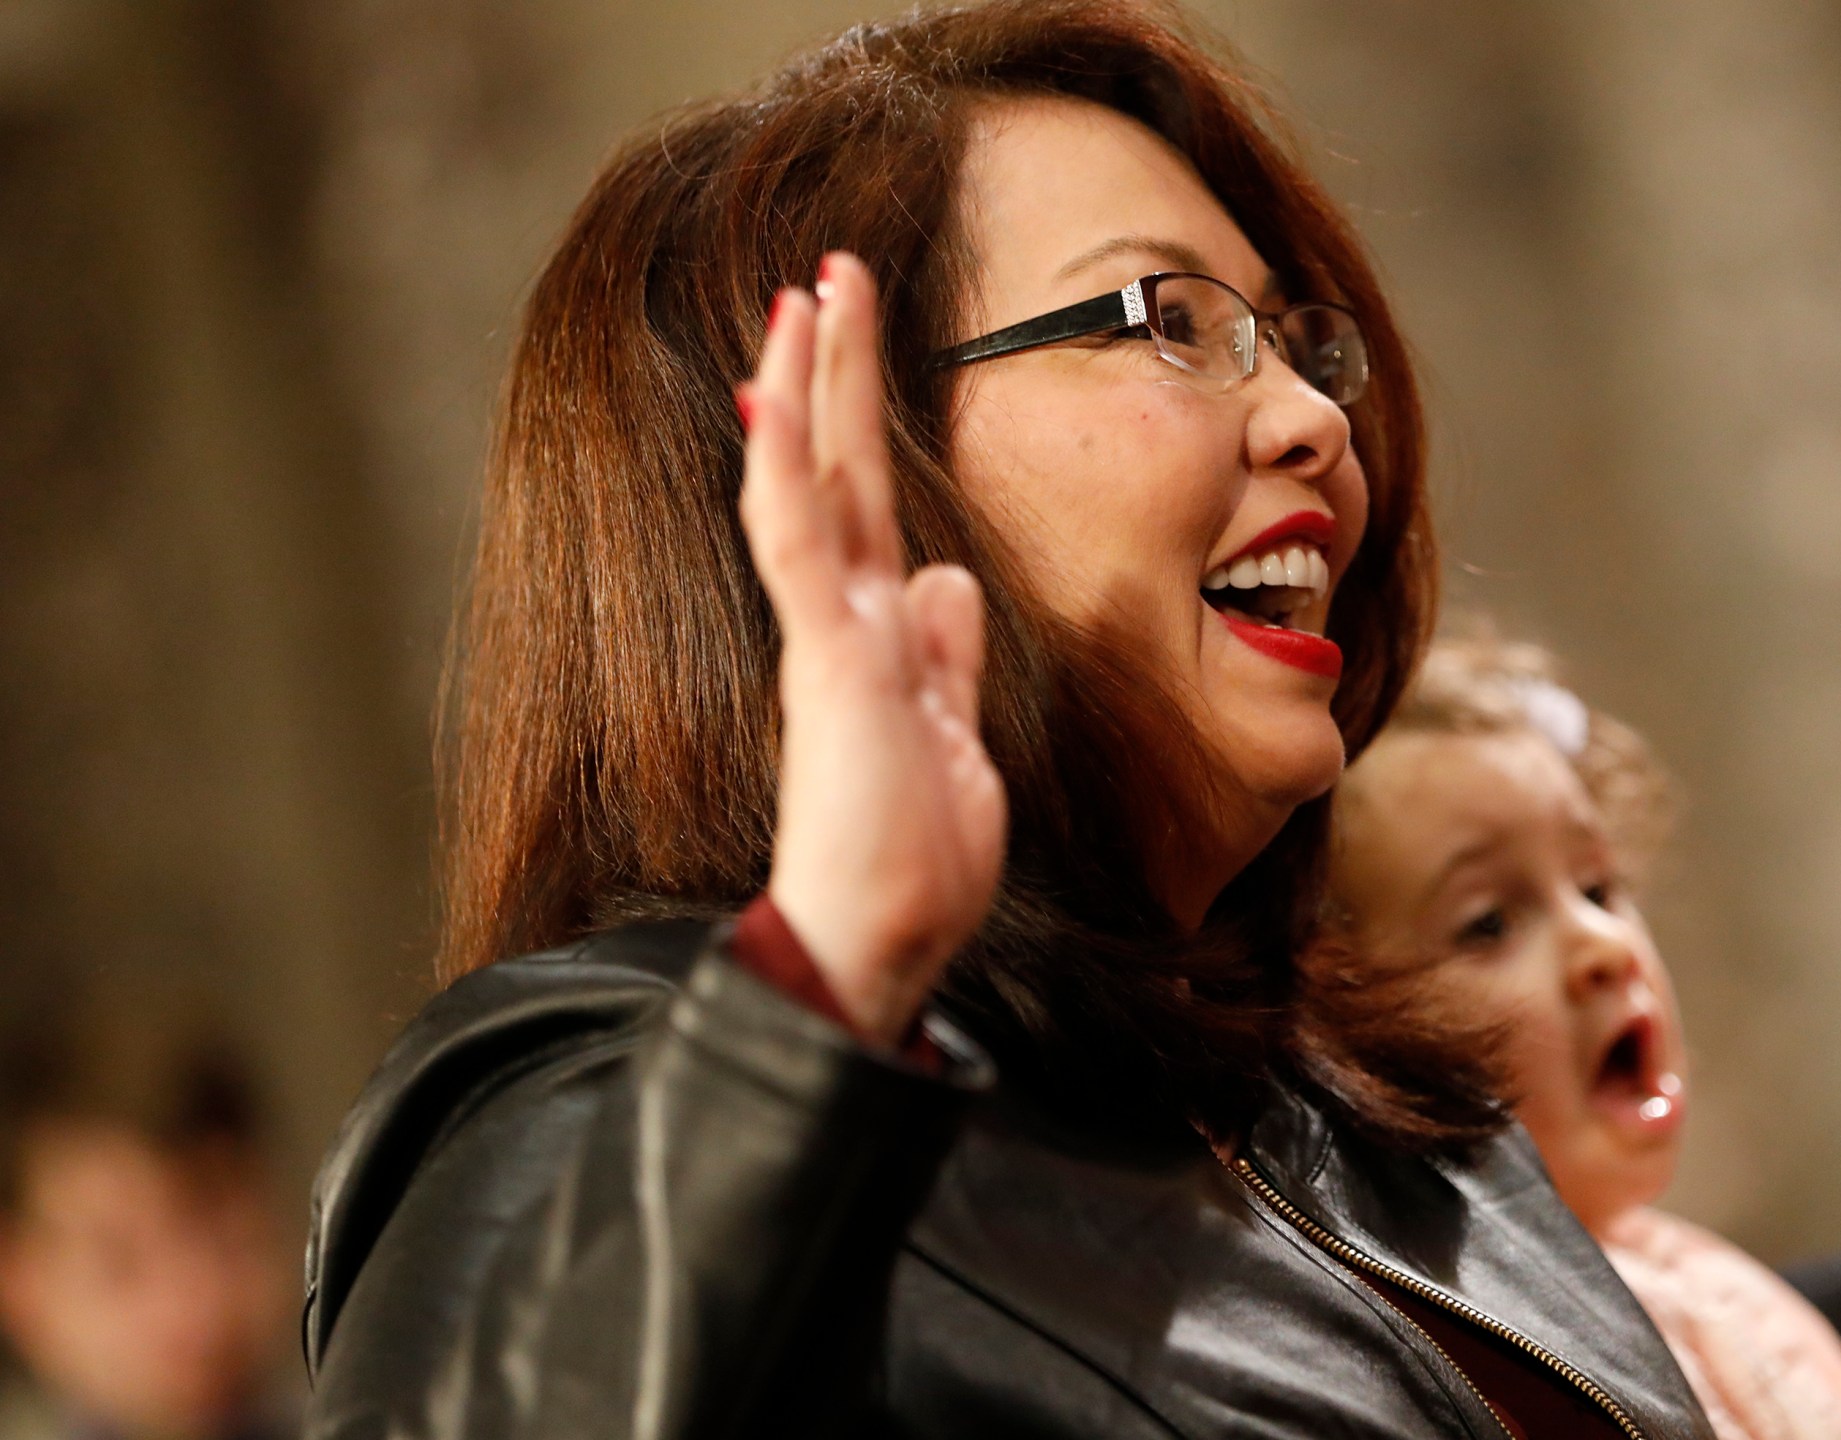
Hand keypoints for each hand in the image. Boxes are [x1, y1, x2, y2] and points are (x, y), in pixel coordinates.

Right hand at [737, 253, 1006, 1047]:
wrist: (878, 945)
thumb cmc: (911, 861)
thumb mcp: (955, 739)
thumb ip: (945, 655)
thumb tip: (951, 578)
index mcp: (877, 638)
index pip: (866, 503)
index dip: (859, 418)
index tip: (855, 334)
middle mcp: (844, 624)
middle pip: (835, 472)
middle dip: (833, 370)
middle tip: (830, 271)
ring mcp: (829, 641)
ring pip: (805, 489)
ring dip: (803, 390)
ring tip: (801, 296)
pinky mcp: (827, 670)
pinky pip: (797, 555)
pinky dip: (783, 476)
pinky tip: (773, 402)